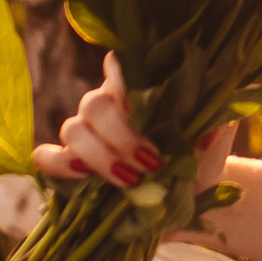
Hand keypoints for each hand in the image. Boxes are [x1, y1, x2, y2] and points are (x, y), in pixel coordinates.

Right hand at [32, 56, 234, 197]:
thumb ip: (214, 119)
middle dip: (120, 136)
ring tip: (130, 180)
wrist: (192, 195)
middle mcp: (108, 105)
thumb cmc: (201, 156)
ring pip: (72, 129)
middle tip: (151, 163)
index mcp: (139, 88)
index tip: (143, 108)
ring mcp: (87, 134)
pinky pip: (46, 156)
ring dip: (100, 156)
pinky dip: (58, 164)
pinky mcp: (72, 166)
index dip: (123, 81)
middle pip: (93, 104)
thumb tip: (207, 124)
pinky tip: (82, 176)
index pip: (120, 65)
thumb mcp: (215, 135)